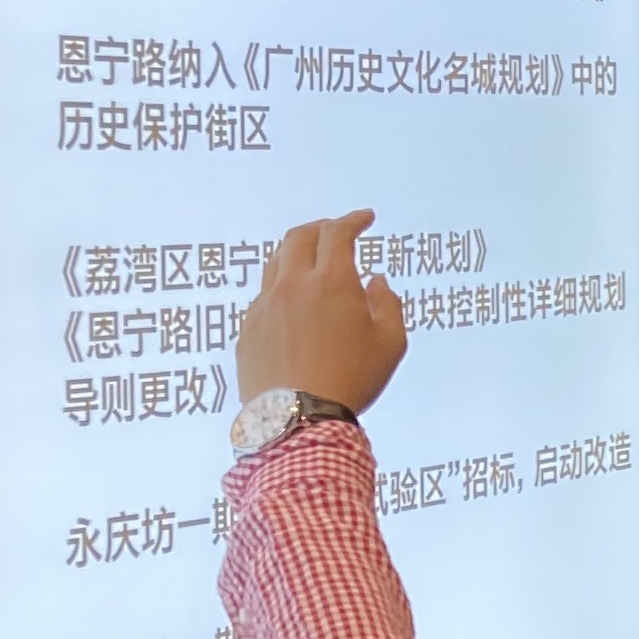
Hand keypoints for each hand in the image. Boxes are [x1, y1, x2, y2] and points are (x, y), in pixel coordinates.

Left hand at [239, 211, 409, 417]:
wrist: (298, 419)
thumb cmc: (351, 381)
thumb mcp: (390, 343)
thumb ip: (388, 304)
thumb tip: (375, 282)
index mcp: (331, 281)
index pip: (338, 232)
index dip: (353, 220)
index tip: (365, 219)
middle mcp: (292, 285)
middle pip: (299, 237)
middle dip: (321, 228)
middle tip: (336, 232)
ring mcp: (264, 306)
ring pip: (275, 263)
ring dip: (295, 254)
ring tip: (310, 264)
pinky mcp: (248, 330)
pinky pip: (263, 298)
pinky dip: (282, 290)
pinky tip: (294, 307)